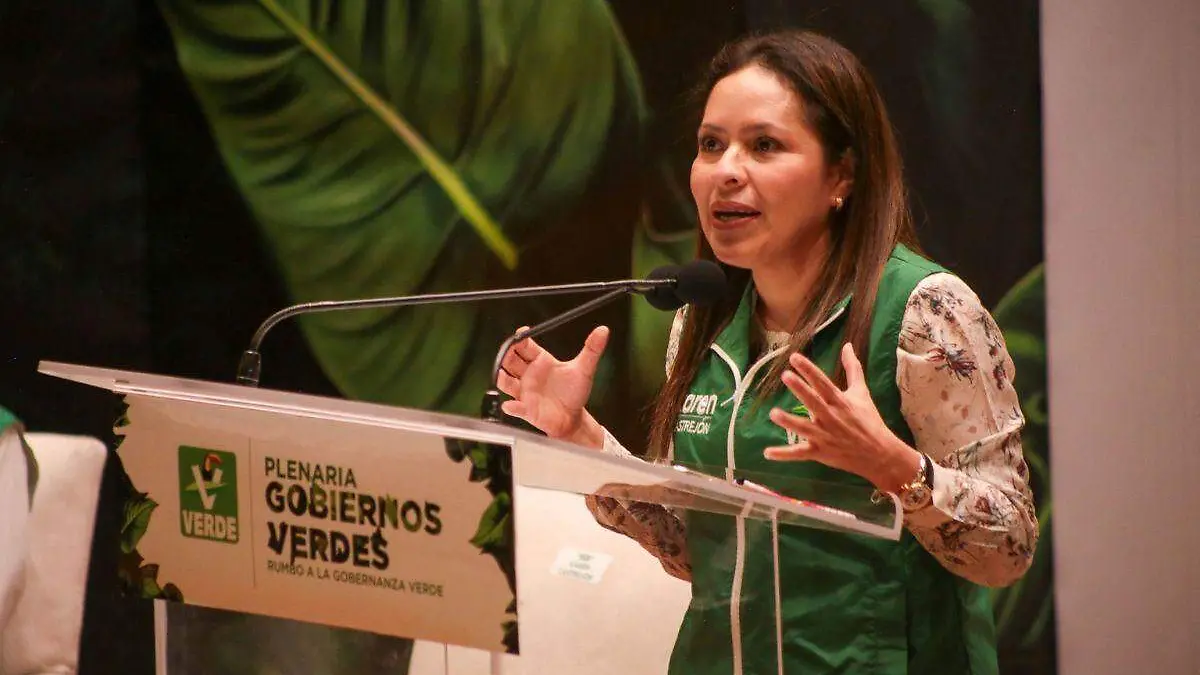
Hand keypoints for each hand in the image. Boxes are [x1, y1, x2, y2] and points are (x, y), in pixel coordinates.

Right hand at [496, 325, 608, 446]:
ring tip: (502, 375)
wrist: (573, 418)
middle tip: (509, 352)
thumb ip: (592, 349)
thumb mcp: (585, 369)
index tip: (522, 334)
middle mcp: (529, 374)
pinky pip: (514, 407)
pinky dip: (511, 406)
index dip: (520, 338)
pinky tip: (512, 405)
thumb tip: (603, 331)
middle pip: (510, 360)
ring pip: (505, 382)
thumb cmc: (575, 393)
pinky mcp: (525, 409)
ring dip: (501, 378)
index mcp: (541, 361)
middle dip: (506, 354)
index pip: (525, 345)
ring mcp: (525, 391)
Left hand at [765, 343, 920, 492]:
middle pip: (813, 401)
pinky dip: (784, 454)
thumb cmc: (869, 420)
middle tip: (785, 376)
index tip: (794, 357)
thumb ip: (853, 368)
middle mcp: (831, 417)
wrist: (879, 454)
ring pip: (804, 428)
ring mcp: (824, 436)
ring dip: (789, 422)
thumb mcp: (862, 392)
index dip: (808, 370)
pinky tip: (767, 453)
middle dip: (800, 389)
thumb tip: (847, 345)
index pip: (822, 382)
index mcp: (839, 401)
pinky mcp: (820, 452)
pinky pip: (800, 453)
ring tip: (773, 414)